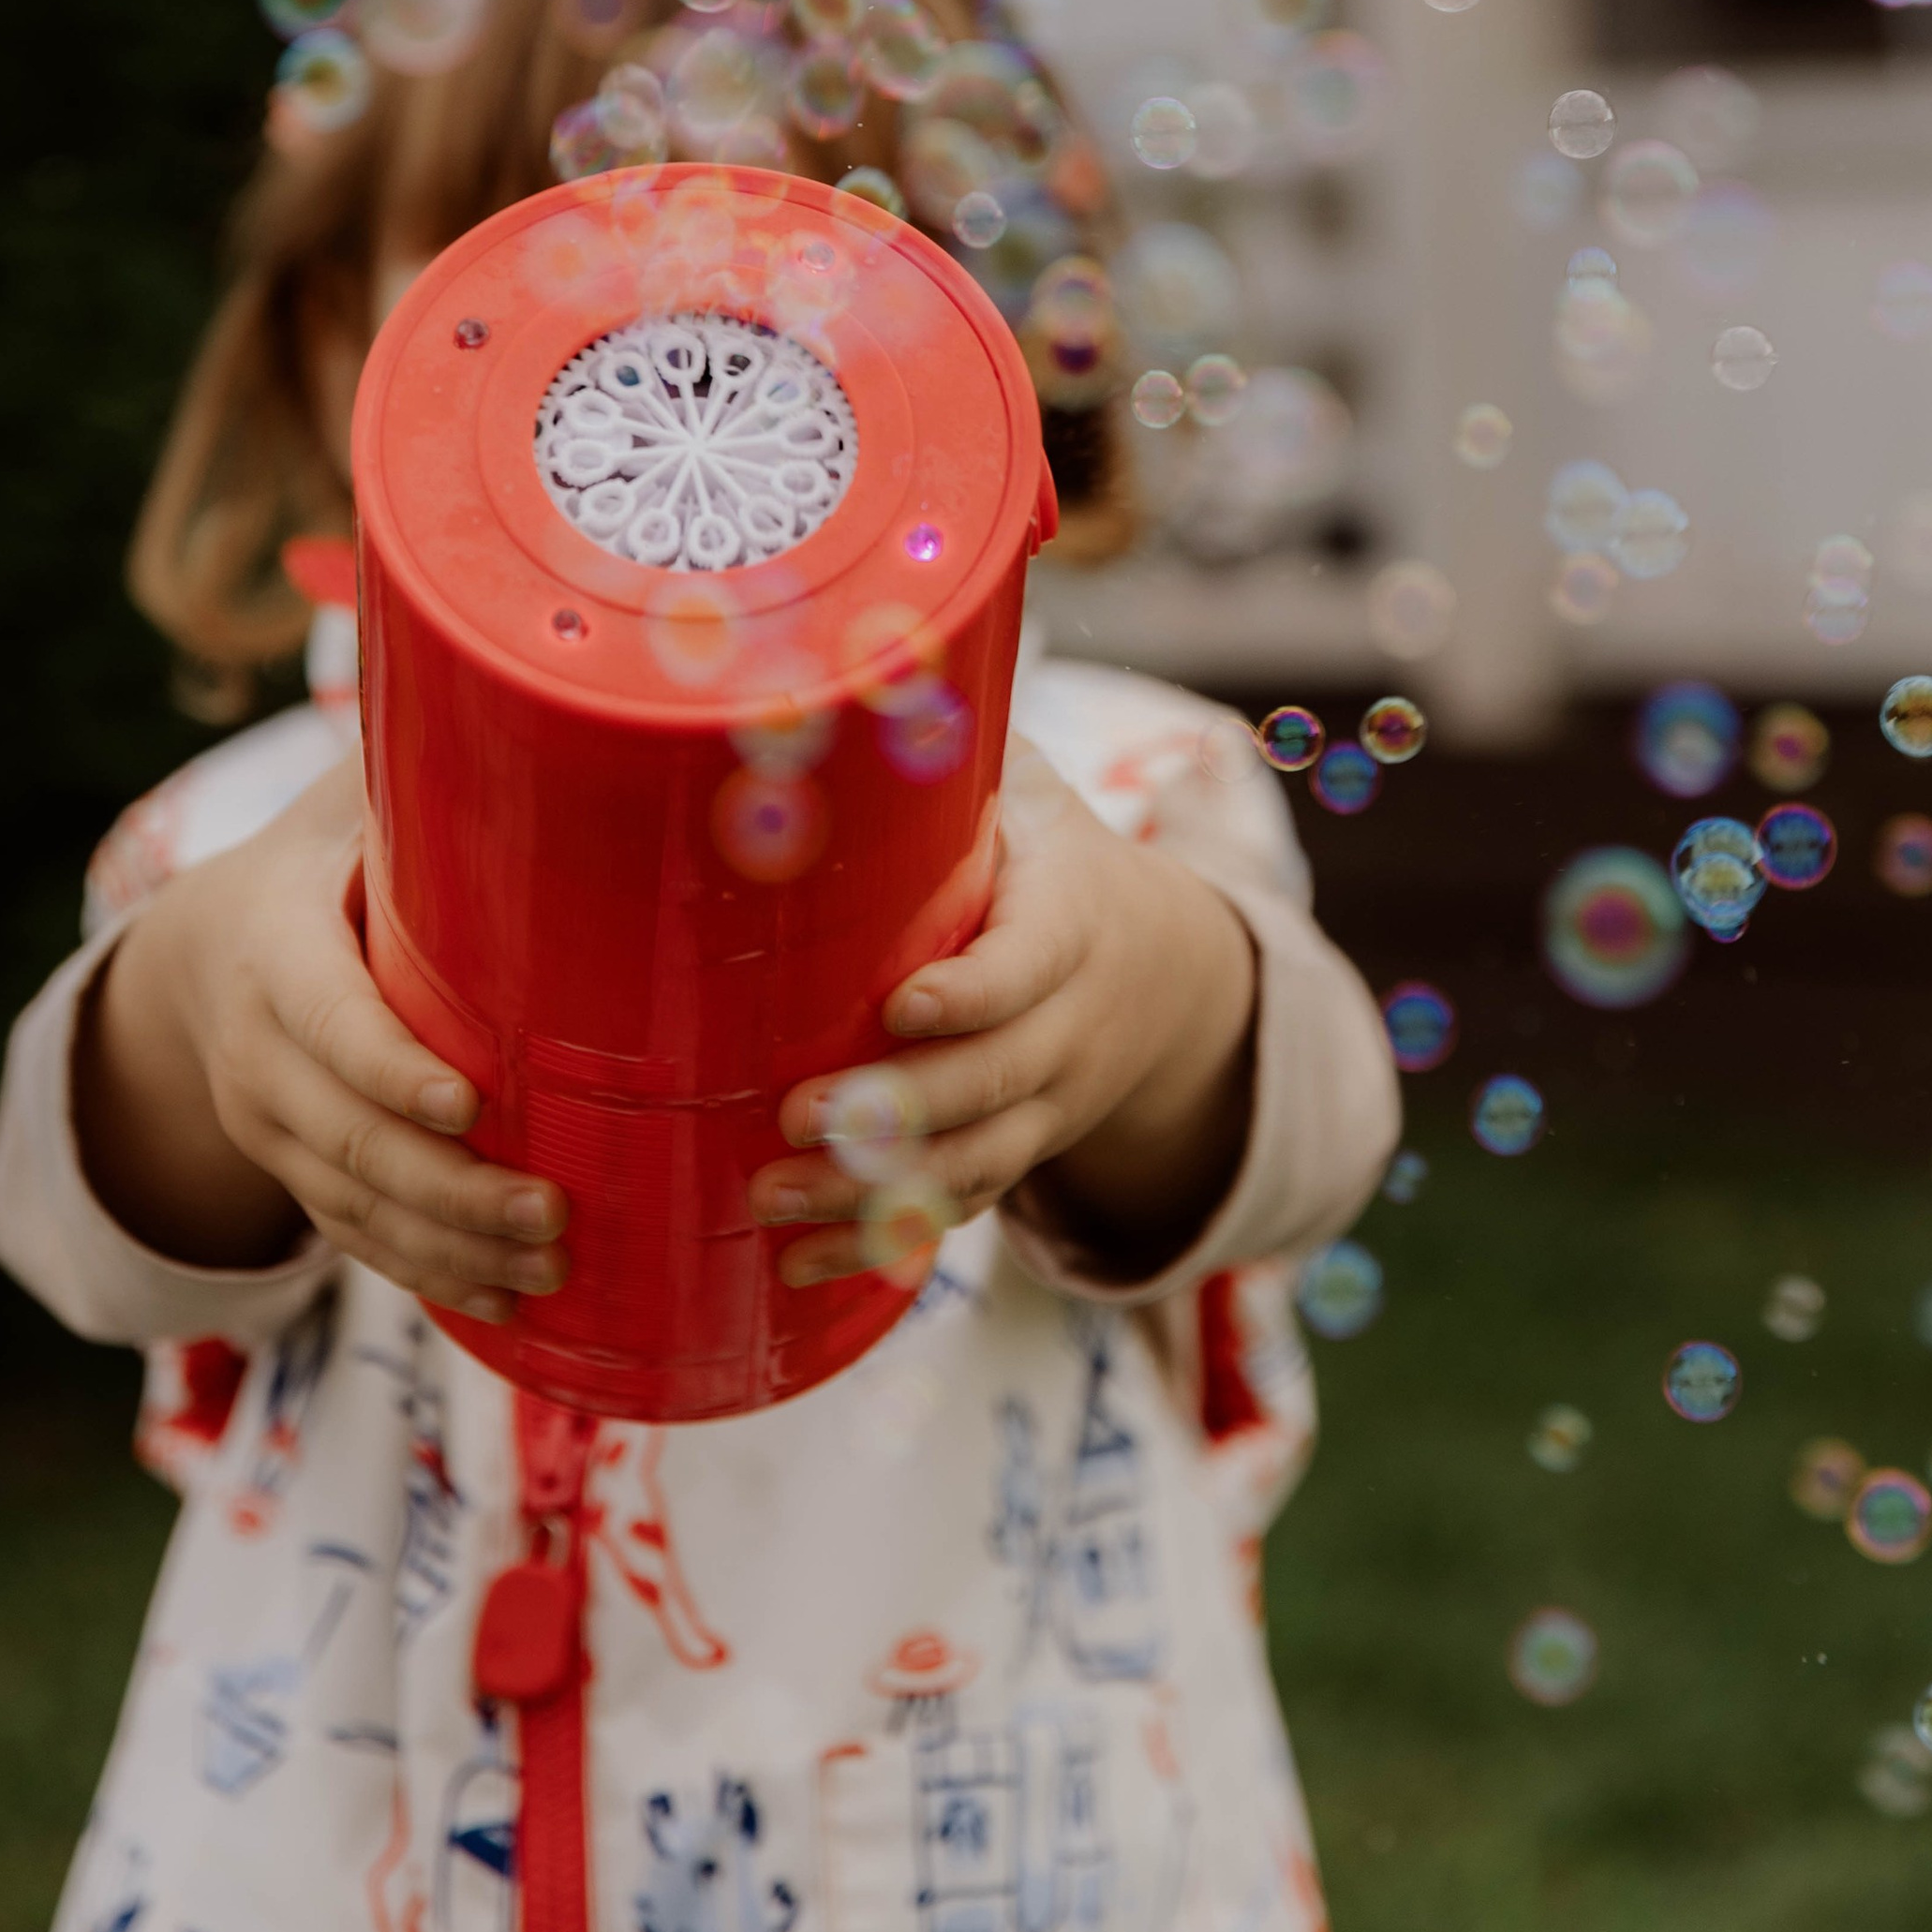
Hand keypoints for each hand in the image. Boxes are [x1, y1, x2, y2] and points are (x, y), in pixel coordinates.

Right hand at [78, 756, 567, 1318]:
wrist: (204, 954)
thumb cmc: (319, 856)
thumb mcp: (340, 803)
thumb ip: (410, 771)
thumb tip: (531, 693)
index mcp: (273, 950)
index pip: (329, 1021)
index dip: (391, 1066)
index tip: (472, 1097)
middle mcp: (260, 1054)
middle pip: (351, 1139)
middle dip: (452, 1185)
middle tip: (554, 1208)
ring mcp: (272, 1128)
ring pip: (357, 1207)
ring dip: (453, 1247)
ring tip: (553, 1264)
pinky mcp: (297, 1174)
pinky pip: (356, 1239)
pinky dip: (429, 1276)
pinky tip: (507, 1301)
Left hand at [748, 737, 1257, 1283]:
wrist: (1164, 971)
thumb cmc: (1052, 858)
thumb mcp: (1032, 795)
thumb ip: (954, 747)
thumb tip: (835, 660)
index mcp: (1069, 925)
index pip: (1030, 966)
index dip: (975, 993)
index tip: (905, 1005)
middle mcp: (1067, 1027)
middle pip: (991, 1083)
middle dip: (893, 1110)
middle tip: (794, 1115)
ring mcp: (1047, 1103)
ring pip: (969, 1165)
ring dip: (870, 1195)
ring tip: (767, 1201)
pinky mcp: (1017, 1153)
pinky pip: (955, 1212)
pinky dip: (880, 1246)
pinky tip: (797, 1271)